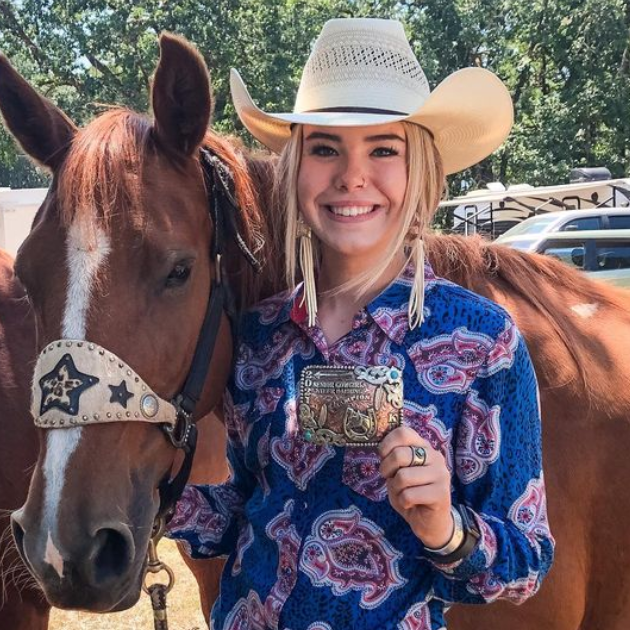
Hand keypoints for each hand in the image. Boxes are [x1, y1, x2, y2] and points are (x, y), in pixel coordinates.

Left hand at [379, 426, 452, 548]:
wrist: (430, 522)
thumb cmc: (411, 494)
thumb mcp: (398, 472)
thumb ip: (393, 458)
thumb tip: (381, 448)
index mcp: (424, 446)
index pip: (403, 432)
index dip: (386, 444)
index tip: (383, 457)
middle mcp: (435, 456)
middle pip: (400, 455)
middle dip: (386, 469)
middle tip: (389, 478)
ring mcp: (440, 474)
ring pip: (403, 477)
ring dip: (395, 489)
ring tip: (403, 493)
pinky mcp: (441, 493)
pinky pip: (409, 495)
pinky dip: (403, 502)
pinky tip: (411, 504)